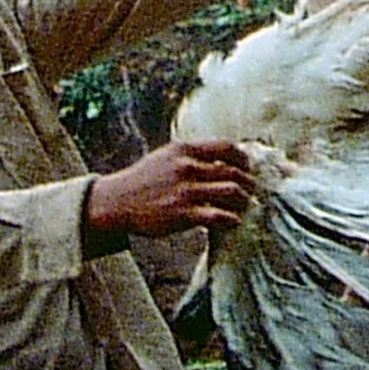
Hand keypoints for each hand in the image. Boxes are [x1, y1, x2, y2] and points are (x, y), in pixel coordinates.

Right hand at [87, 140, 256, 237]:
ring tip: (244, 206)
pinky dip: (232, 219)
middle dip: (248, 183)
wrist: (118, 202)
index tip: (246, 168)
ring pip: (232, 192)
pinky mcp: (183, 214)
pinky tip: (233, 222)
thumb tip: (224, 159)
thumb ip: (194, 155)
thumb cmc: (145, 179)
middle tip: (250, 191)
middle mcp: (187, 167)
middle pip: (234, 172)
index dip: (243, 158)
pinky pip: (219, 216)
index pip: (227, 147)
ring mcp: (185, 191)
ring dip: (244, 201)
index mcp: (185, 150)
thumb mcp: (167, 156)